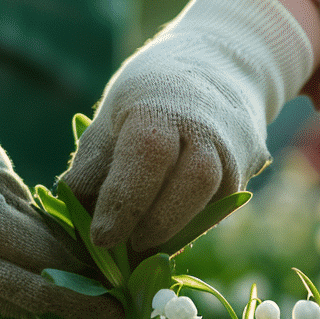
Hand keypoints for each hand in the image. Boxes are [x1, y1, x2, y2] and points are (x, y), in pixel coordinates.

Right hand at [0, 66, 120, 318]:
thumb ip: (31, 211)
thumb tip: (84, 252)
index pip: (36, 253)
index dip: (84, 270)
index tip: (124, 277)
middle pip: (26, 293)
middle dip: (78, 306)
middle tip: (122, 310)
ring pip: (12, 305)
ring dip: (58, 312)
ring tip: (102, 310)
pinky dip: (29, 303)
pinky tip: (62, 301)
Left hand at [64, 0, 315, 249]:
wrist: (214, 69)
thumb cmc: (146, 101)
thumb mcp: (110, 120)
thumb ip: (93, 169)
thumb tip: (74, 219)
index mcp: (161, 106)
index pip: (148, 154)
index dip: (125, 201)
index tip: (101, 237)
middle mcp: (206, 124)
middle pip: (195, 177)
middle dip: (158, 221)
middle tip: (125, 249)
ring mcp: (233, 147)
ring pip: (218, 195)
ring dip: (180, 228)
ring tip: (143, 248)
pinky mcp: (245, 171)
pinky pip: (221, 205)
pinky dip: (192, 225)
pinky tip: (165, 235)